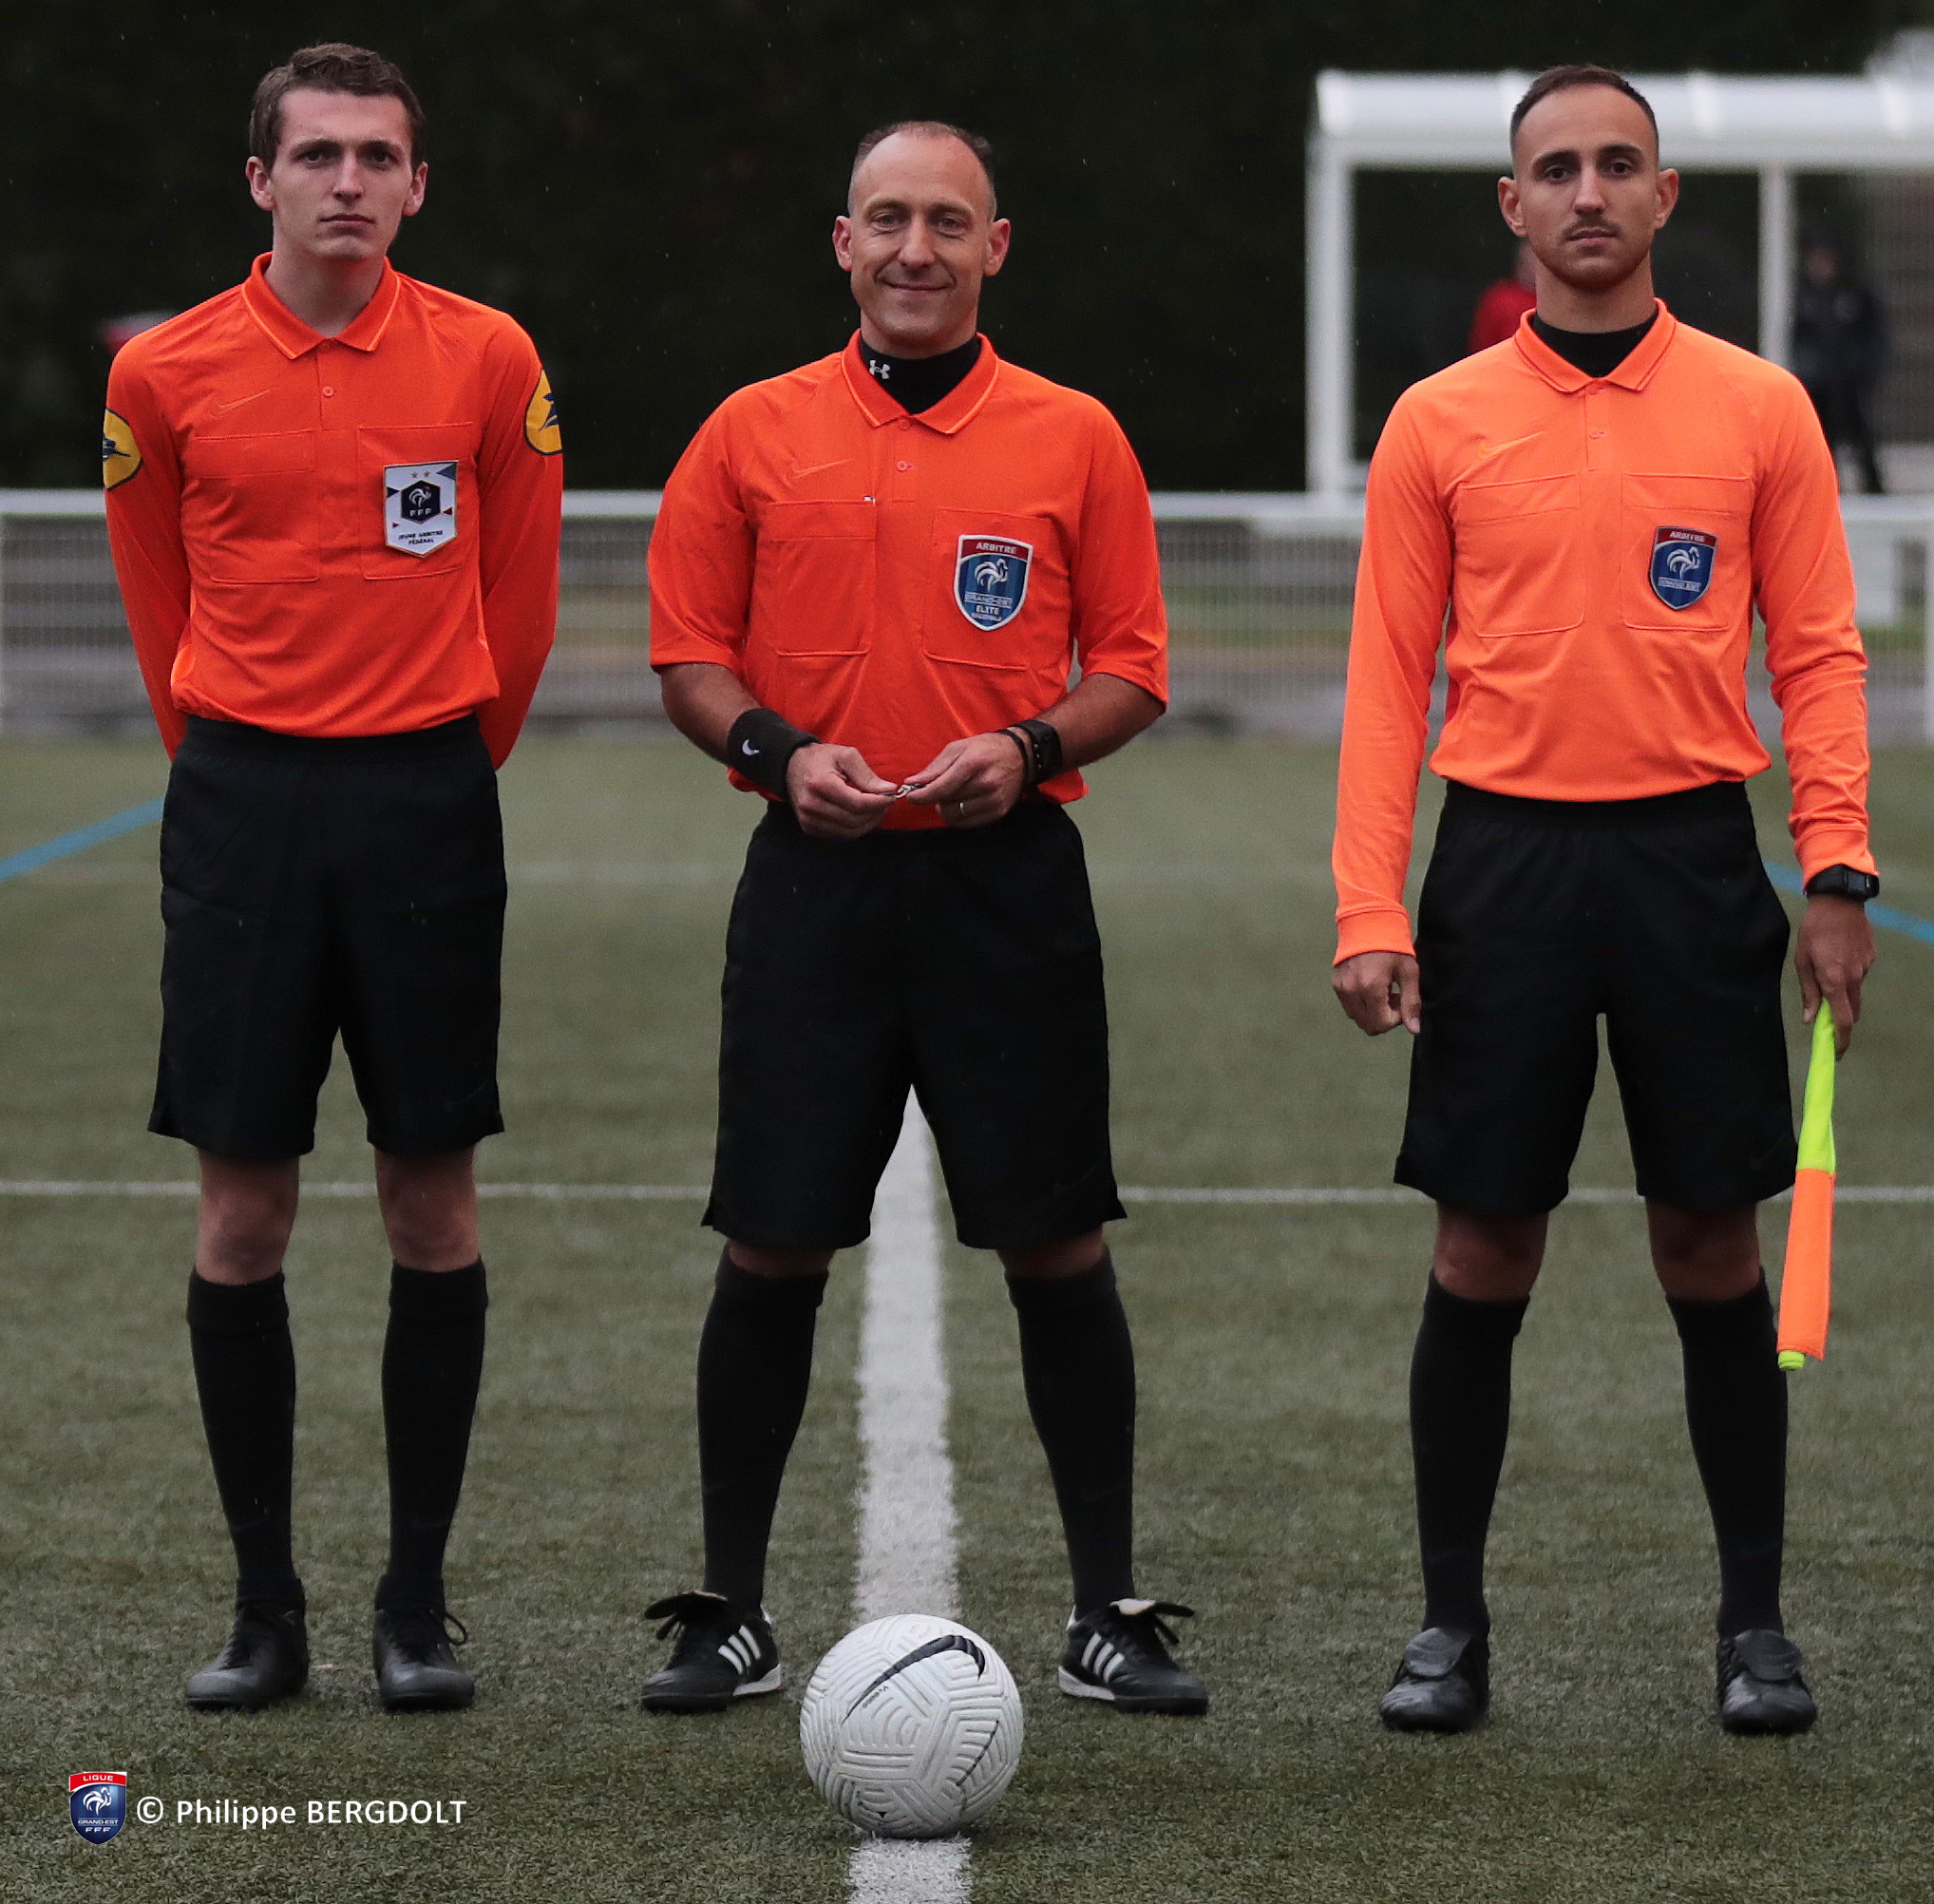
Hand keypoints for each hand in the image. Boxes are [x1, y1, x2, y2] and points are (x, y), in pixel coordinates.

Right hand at [785, 743, 898, 839]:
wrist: (792, 767)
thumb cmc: (822, 759)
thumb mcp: (846, 756)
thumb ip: (867, 775)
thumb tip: (889, 790)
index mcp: (820, 784)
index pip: (857, 803)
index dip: (879, 802)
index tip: (892, 795)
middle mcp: (811, 805)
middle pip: (855, 820)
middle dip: (876, 813)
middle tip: (885, 801)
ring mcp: (808, 820)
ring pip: (850, 832)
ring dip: (869, 823)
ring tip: (876, 808)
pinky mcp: (809, 829)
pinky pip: (841, 836)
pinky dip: (856, 828)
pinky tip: (862, 815)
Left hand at [901, 731, 1027, 828]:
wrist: (1020, 755)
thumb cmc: (985, 749)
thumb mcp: (958, 748)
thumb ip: (934, 768)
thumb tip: (912, 783)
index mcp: (973, 764)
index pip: (941, 788)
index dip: (922, 796)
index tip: (911, 797)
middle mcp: (986, 784)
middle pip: (947, 804)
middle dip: (936, 800)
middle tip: (938, 790)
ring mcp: (994, 800)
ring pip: (956, 817)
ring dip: (947, 809)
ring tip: (952, 796)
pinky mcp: (999, 812)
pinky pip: (968, 823)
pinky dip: (959, 816)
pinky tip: (963, 803)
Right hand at [1332, 951, 1420, 1035]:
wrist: (1368, 920)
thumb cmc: (1392, 943)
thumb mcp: (1408, 972)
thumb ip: (1411, 1002)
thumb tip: (1415, 1029)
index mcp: (1370, 988)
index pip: (1381, 1024)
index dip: (1396, 1018)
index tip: (1402, 999)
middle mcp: (1351, 991)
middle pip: (1368, 1025)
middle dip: (1384, 1017)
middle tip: (1393, 996)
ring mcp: (1341, 988)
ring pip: (1357, 1017)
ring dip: (1372, 1011)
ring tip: (1382, 990)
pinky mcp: (1336, 983)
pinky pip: (1349, 1006)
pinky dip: (1362, 1003)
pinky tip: (1371, 984)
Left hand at [1795, 894, 1874, 1055]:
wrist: (1839, 902)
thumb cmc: (1813, 931)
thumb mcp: (1801, 961)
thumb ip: (1808, 992)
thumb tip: (1811, 1019)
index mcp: (1835, 980)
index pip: (1843, 1020)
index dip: (1841, 1040)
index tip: (1836, 1053)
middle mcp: (1854, 978)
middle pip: (1852, 1010)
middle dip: (1841, 1019)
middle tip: (1826, 1019)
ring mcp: (1866, 967)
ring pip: (1855, 991)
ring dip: (1843, 992)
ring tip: (1826, 970)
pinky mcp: (1871, 957)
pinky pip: (1859, 974)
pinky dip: (1849, 973)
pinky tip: (1838, 954)